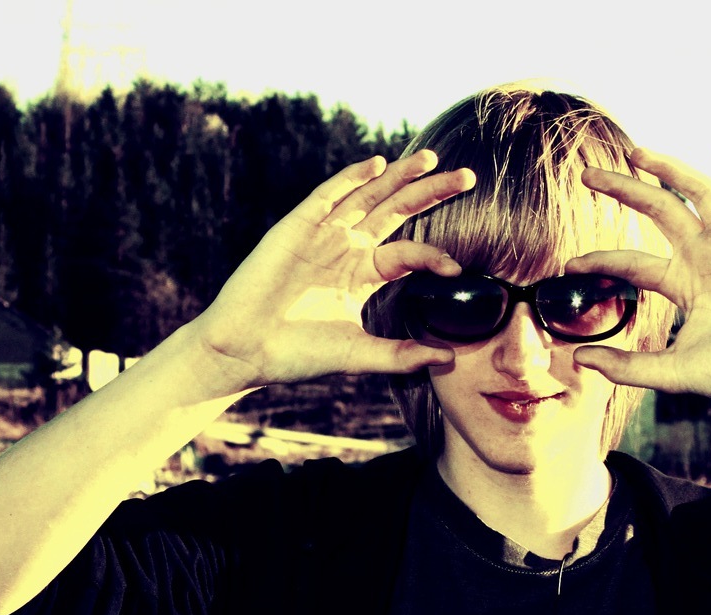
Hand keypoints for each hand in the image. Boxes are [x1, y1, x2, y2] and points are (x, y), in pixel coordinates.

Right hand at [183, 150, 474, 392]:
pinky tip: (376, 164)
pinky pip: (326, 196)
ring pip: (367, 196)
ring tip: (430, 159)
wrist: (243, 350)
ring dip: (397, 176)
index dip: (434, 255)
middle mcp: (345, 248)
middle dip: (430, 192)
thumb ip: (402, 356)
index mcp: (362, 274)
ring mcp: (320, 235)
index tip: (457, 268)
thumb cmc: (295, 355)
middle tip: (467, 177)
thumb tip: (450, 360)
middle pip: (396, 211)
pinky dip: (350, 179)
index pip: (408, 253)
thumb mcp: (358, 355)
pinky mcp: (295, 228)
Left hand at [567, 148, 710, 414]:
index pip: (633, 262)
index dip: (600, 260)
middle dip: (624, 190)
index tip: (569, 264)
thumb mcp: (670, 372)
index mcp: (683, 283)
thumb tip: (579, 359)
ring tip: (635, 153)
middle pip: (658, 210)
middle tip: (587, 174)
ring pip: (697, 193)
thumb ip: (626, 367)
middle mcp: (705, 256)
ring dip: (669, 169)